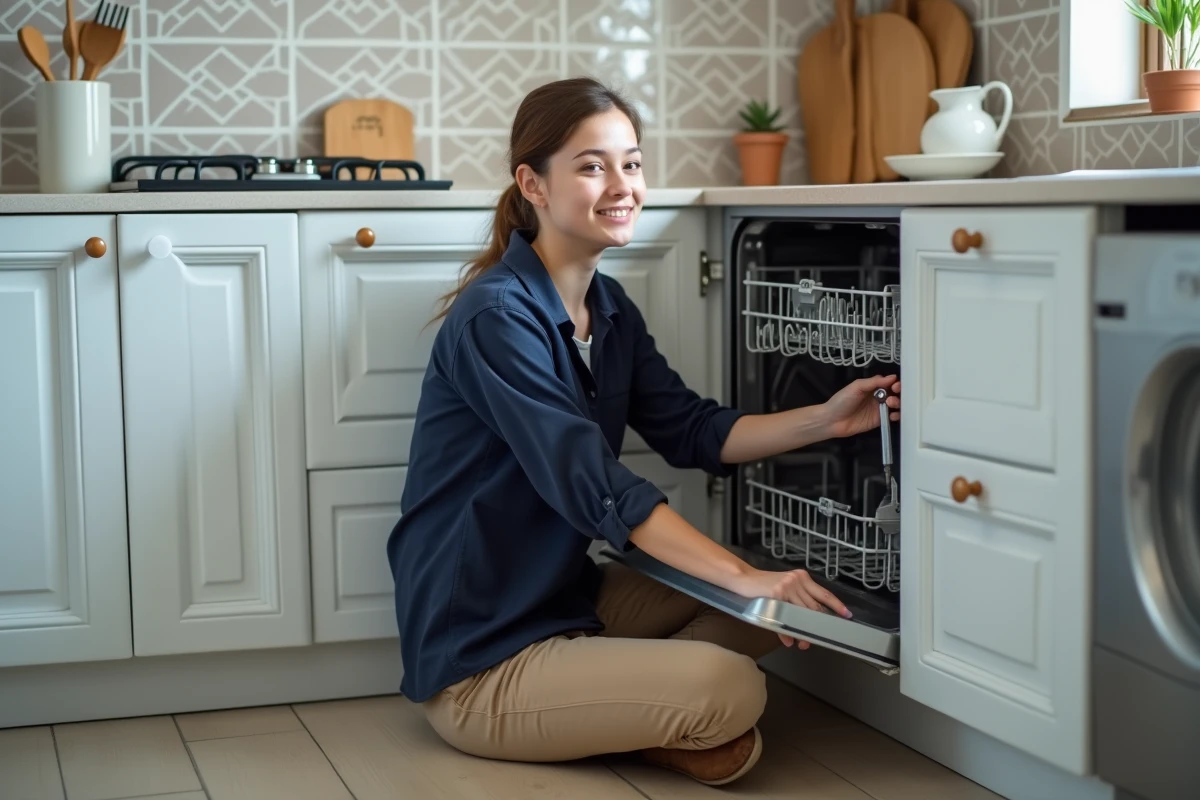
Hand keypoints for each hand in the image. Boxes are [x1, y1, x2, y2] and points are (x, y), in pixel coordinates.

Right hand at [729, 568, 851, 648]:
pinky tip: (787, 639)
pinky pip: (785, 618)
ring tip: (802, 643)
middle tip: (815, 639)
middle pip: (814, 607)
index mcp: (802, 577)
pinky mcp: (776, 594)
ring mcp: (787, 587)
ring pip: (801, 614)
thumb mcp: (784, 587)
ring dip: (802, 632)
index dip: (836, 605)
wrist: (743, 578)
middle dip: (816, 625)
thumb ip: (797, 601)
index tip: (846, 615)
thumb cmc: (763, 586)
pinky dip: (785, 631)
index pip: (824, 593)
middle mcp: (797, 580)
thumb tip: (805, 626)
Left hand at [821, 374, 900, 438]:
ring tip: (891, 403)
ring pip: (895, 405)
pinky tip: (892, 415)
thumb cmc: (841, 401)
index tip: (897, 385)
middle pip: (895, 393)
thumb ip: (874, 382)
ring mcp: (879, 409)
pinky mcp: (879, 421)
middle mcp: (878, 397)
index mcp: (872, 387)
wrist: (832, 420)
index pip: (889, 383)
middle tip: (895, 394)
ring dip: (898, 403)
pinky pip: (892, 417)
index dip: (896, 383)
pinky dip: (896, 416)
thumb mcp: (856, 387)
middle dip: (899, 393)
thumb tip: (892, 377)